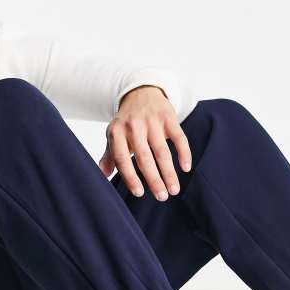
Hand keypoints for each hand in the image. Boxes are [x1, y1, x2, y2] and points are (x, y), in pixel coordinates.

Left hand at [98, 85, 191, 200]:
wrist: (141, 92)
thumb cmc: (127, 123)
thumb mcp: (114, 135)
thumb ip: (109, 156)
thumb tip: (103, 175)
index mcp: (117, 132)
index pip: (122, 158)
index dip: (130, 177)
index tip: (139, 193)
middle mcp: (134, 126)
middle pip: (144, 157)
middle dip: (154, 179)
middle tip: (162, 197)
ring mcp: (152, 120)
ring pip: (162, 151)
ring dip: (169, 172)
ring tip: (174, 190)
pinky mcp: (168, 116)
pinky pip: (179, 137)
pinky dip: (183, 153)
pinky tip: (186, 168)